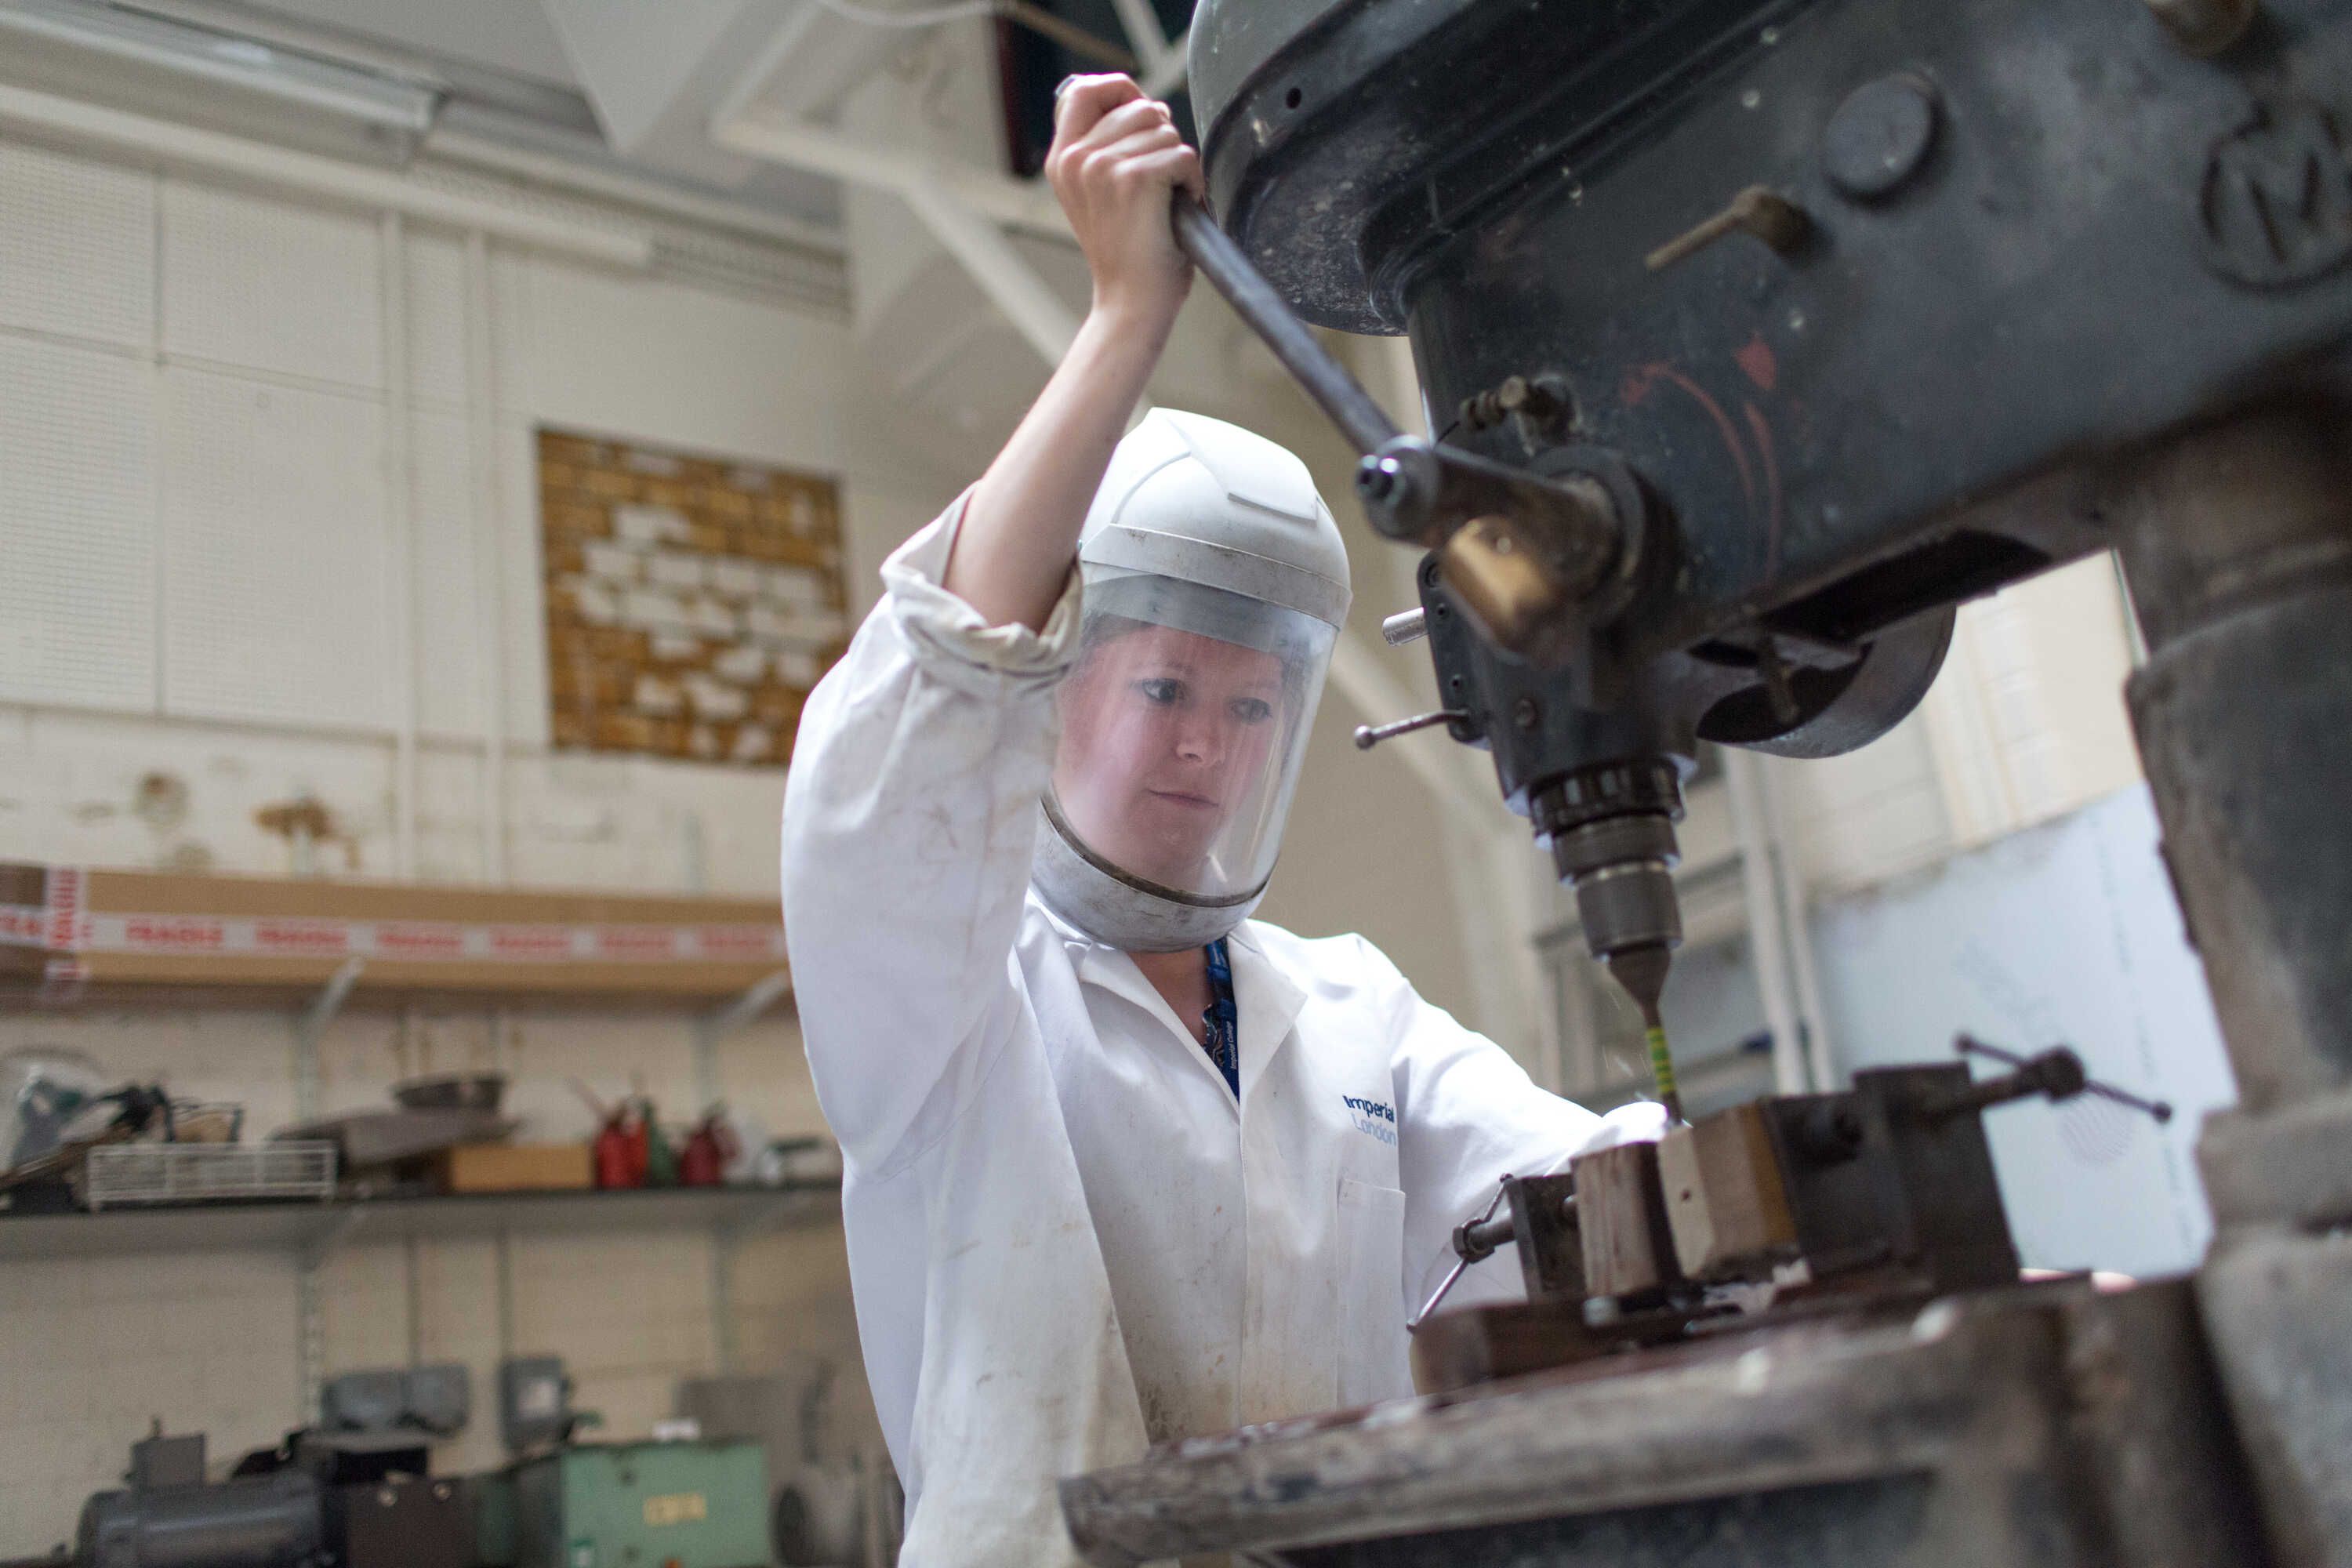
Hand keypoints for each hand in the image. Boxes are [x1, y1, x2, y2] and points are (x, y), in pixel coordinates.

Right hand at [1046, 74, 1201, 331]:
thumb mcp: (1101, 194)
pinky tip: (1177, 211)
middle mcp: (1076, 158)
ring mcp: (1101, 165)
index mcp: (1062, 160)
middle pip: (1140, 106)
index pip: (1084, 89)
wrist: (1132, 303)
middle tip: (1159, 185)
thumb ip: (1108, 147)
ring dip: (1179, 164)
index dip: (1121, 90)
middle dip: (1163, 139)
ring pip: (1166, 129)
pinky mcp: (1134, 178)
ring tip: (1165, 202)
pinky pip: (1183, 154)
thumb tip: (1151, 106)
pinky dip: (1192, 182)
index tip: (1145, 116)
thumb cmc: (1129, 252)